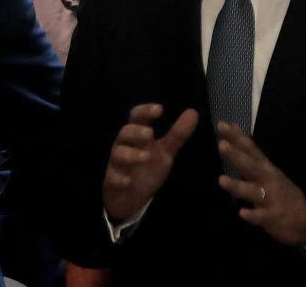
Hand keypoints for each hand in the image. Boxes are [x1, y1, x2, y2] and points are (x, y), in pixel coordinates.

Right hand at [102, 104, 198, 222]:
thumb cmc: (147, 168)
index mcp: (137, 135)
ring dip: (131, 155)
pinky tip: (128, 181)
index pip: (137, 117)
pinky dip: (120, 179)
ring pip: (118, 154)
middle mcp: (125, 145)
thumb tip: (193, 112)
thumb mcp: (165, 151)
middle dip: (136, 132)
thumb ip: (177, 134)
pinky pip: (113, 178)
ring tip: (147, 157)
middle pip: (125, 133)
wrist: (131, 196)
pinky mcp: (113, 182)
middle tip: (150, 133)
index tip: (160, 109)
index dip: (146, 111)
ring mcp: (117, 164)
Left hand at [217, 121, 305, 246]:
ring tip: (221, 180)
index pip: (250, 149)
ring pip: (253, 191)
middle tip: (221, 145)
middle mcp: (268, 180)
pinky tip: (242, 213)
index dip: (237, 137)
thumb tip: (233, 127)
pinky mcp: (272, 218)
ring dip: (237, 186)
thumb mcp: (267, 168)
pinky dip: (252, 215)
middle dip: (237, 156)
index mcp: (266, 168)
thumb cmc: (281, 191)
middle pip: (251, 166)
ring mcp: (271, 199)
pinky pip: (261, 217)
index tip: (222, 125)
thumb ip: (248, 150)